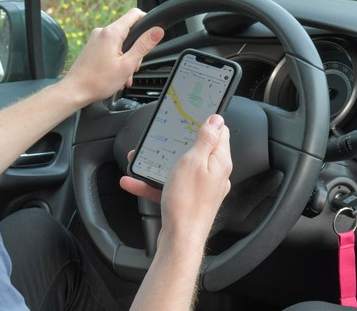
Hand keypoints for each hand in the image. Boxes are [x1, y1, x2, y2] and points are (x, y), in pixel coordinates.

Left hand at [62, 8, 162, 104]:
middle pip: (128, 31)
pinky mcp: (92, 47)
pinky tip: (116, 75)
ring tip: (123, 76)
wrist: (75, 91)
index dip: (147, 21)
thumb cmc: (98, 81)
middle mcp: (102, 32)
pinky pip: (110, 48)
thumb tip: (157, 31)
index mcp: (111, 32)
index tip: (152, 35)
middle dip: (135, 49)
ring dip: (126, 58)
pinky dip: (116, 60)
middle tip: (133, 67)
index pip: (135, 14)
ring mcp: (95, 39)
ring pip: (120, 42)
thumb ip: (143, 46)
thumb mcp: (127, 64)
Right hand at [120, 114, 231, 242]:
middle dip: (178, 142)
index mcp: (219, 162)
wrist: (180, 241)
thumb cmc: (188, 203)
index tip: (192, 115)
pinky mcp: (188, 200)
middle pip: (198, 150)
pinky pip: (170, 185)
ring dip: (161, 162)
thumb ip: (206, 139)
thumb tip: (217, 119)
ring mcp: (201, 189)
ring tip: (141, 159)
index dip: (208, 122)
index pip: (221, 133)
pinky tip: (135, 181)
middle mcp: (214, 175)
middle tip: (163, 136)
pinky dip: (154, 182)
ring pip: (180, 168)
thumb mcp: (194, 161)